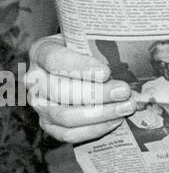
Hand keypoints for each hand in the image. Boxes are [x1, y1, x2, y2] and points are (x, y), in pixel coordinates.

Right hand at [25, 34, 139, 143]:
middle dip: (97, 94)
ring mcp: (39, 104)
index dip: (80, 67)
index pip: (55, 59)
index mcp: (41, 52)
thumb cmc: (88, 49)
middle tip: (125, 91)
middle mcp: (34, 79)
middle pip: (60, 91)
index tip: (107, 72)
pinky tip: (115, 121)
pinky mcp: (48, 124)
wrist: (79, 67)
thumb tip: (131, 51)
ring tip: (126, 107)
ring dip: (99, 114)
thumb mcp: (89, 38)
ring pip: (64, 116)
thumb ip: (101, 43)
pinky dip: (94, 130)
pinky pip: (68, 134)